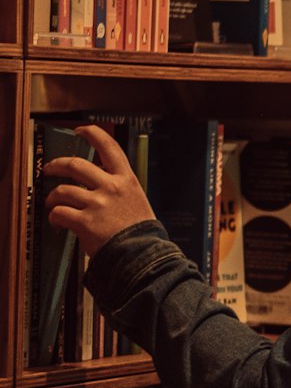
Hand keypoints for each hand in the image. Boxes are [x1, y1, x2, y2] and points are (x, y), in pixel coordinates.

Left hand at [43, 123, 156, 256]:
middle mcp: (111, 187)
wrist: (143, 256)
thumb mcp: (138, 202)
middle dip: (57, 165)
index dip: (92, 134)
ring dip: (53, 197)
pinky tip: (58, 223)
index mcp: (127, 180)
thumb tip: (102, 185)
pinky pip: (59, 213)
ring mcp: (97, 204)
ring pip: (63, 190)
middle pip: (76, 165)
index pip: (109, 147)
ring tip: (53, 204)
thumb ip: (121, 190)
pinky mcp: (85, 222)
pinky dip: (54, 217)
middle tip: (50, 169)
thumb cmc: (142, 233)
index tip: (81, 131)